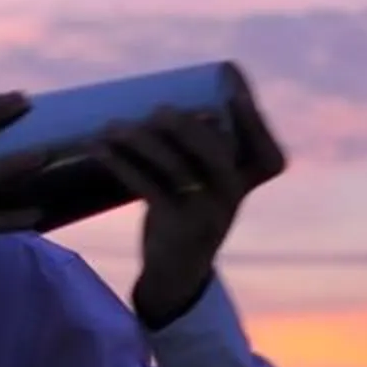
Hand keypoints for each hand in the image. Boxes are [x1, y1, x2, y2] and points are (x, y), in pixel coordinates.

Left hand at [94, 108, 252, 326]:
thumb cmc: (190, 213)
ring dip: (140, 140)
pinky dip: (121, 162)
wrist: (177, 275)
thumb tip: (168, 102)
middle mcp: (233, 198)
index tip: (236, 91)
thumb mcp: (208, 186)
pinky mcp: (174, 227)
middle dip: (185, 125)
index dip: (255, 121)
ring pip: (175, 166)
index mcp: (247, 184)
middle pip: (215, 151)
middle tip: (158, 109)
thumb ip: (200, 151)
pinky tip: (100, 148)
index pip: (266, 152)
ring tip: (113, 125)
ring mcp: (205, 214)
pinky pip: (147, 186)